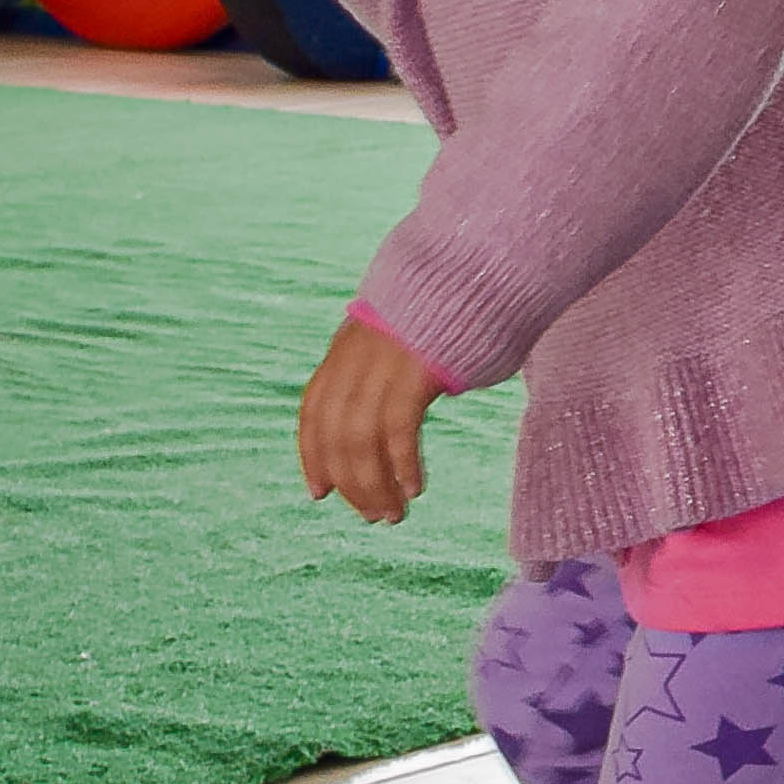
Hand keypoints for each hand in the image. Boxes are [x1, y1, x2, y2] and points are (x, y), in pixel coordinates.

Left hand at [297, 314, 444, 525]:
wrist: (472, 268)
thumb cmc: (444, 308)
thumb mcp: (395, 332)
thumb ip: (380, 368)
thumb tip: (383, 413)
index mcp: (344, 350)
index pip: (313, 412)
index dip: (312, 456)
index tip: (319, 493)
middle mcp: (355, 360)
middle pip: (336, 435)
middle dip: (350, 483)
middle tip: (372, 516)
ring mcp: (383, 365)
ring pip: (361, 441)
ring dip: (374, 486)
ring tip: (393, 515)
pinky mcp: (415, 372)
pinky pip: (398, 430)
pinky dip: (402, 465)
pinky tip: (414, 488)